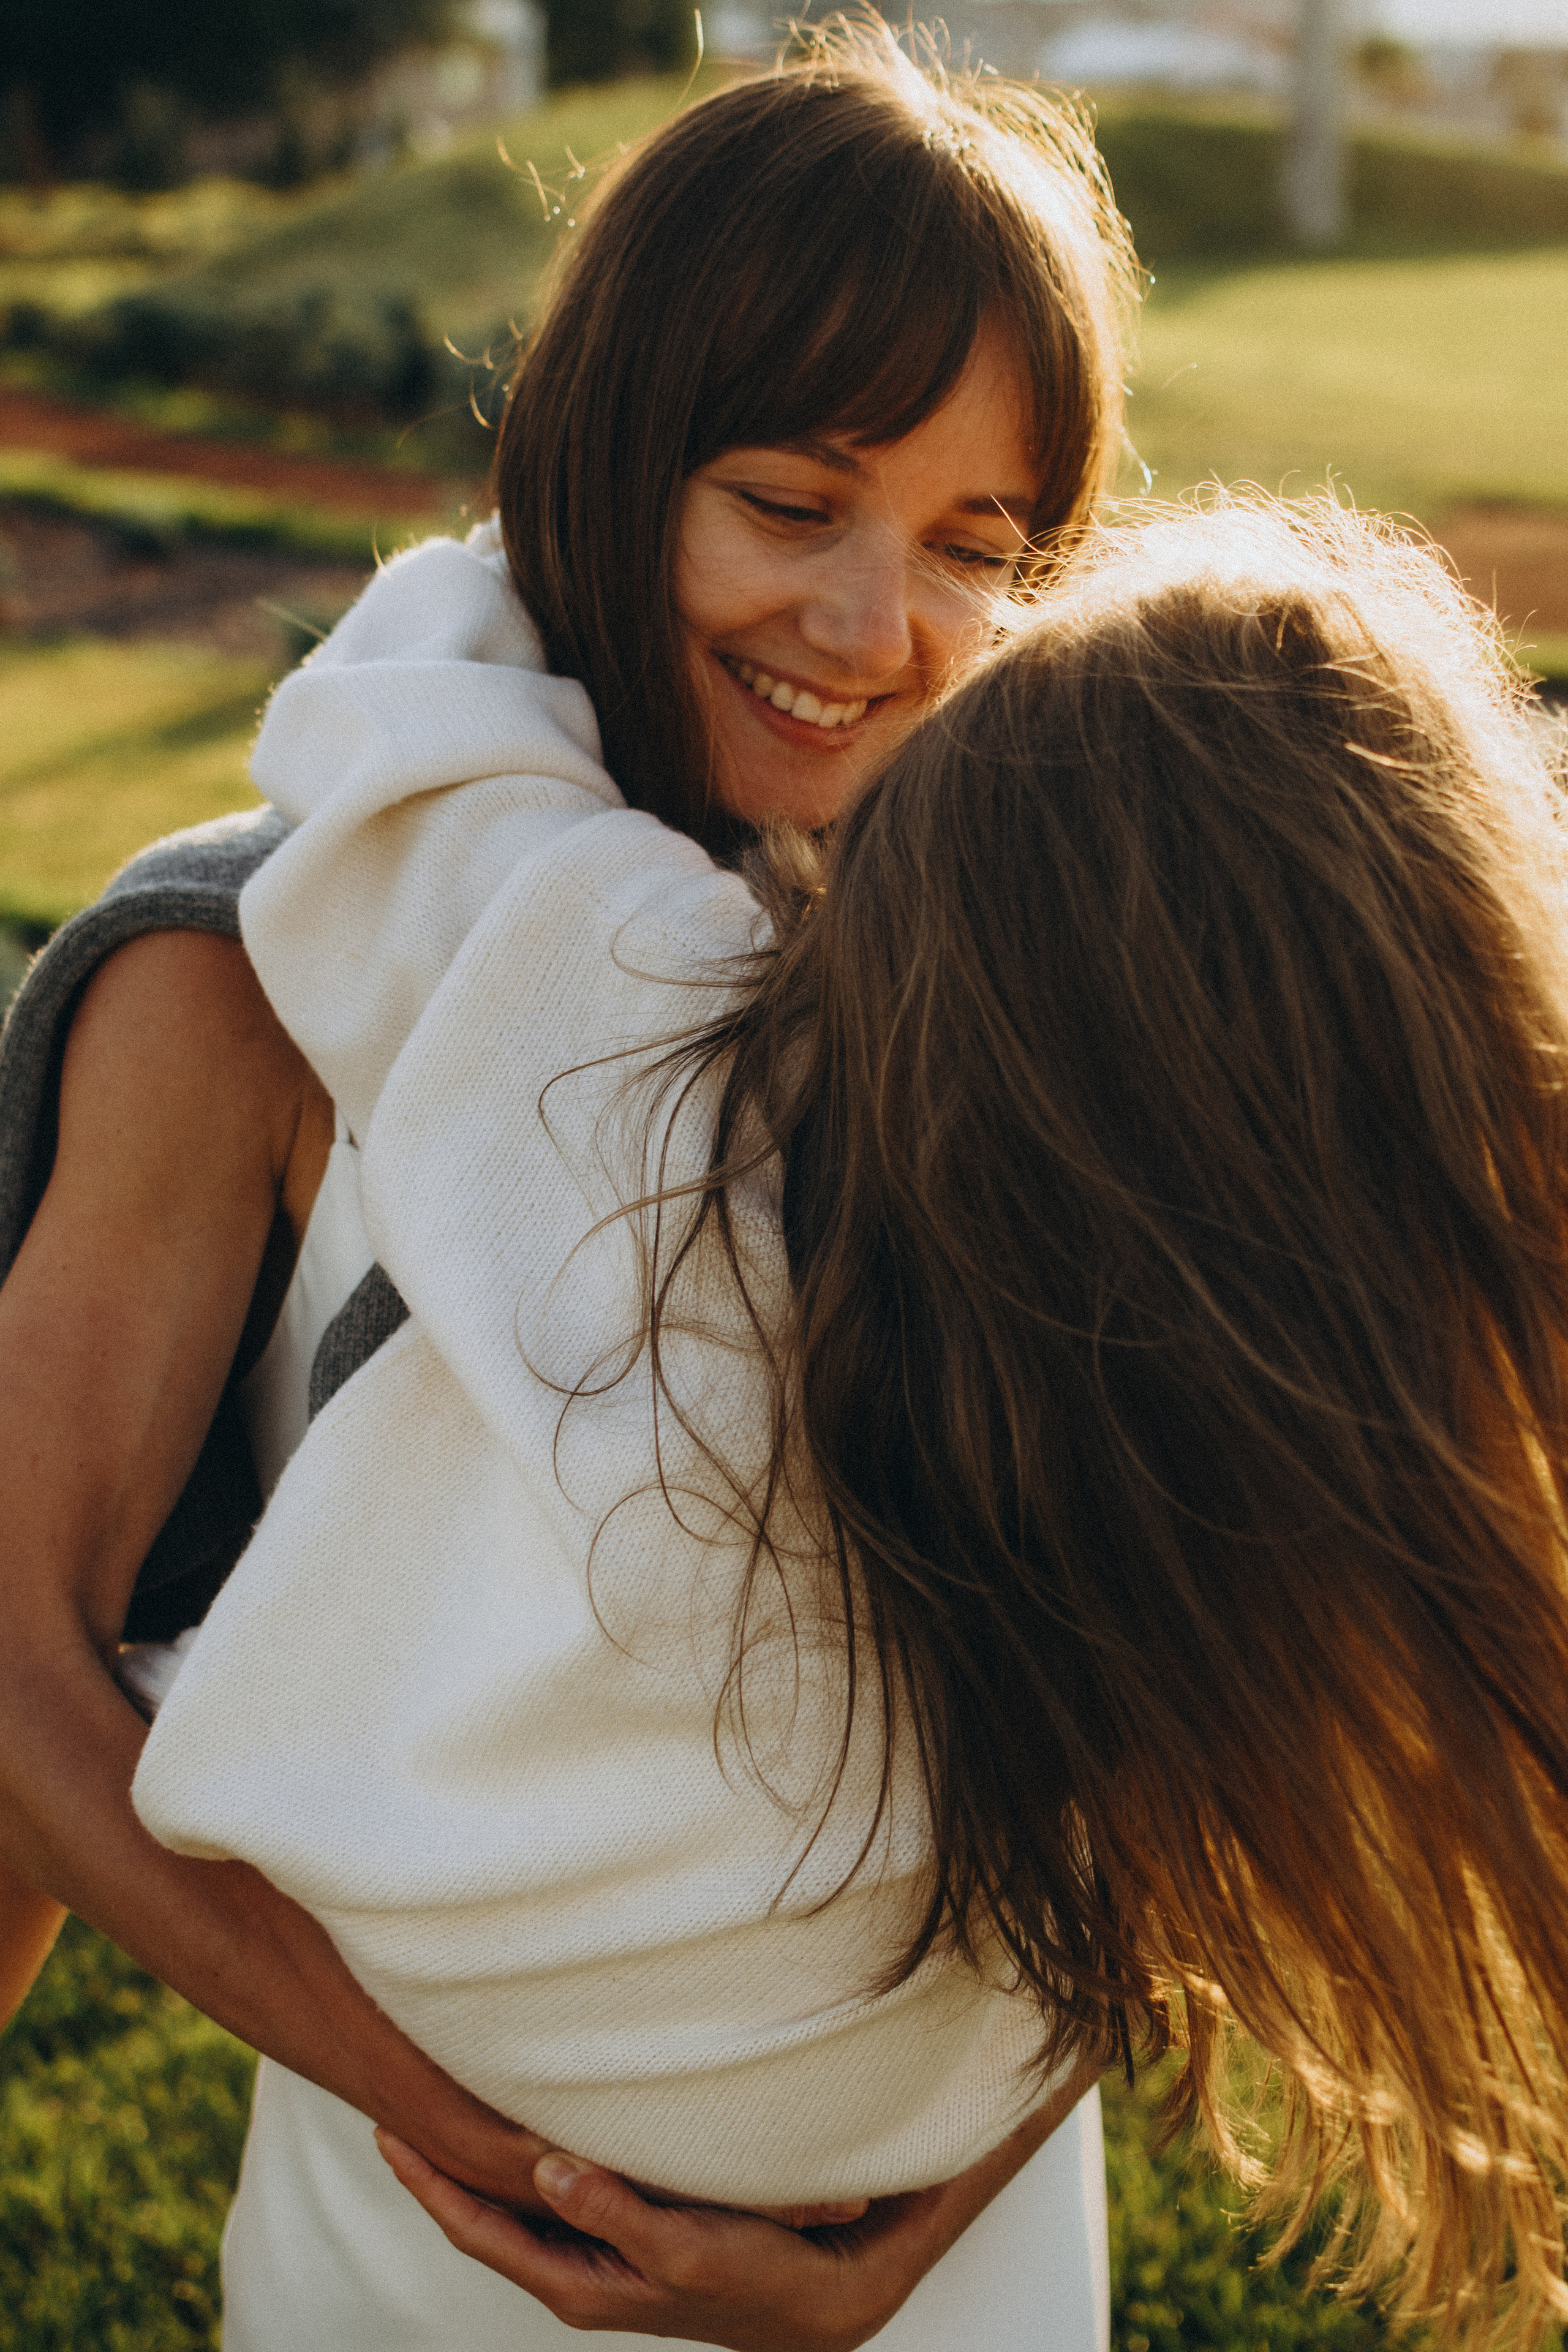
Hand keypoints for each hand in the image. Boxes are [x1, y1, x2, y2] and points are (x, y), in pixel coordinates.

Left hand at [374, 2058, 1099, 2349]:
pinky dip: (481, 2209)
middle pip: (574, 2265)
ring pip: (537, 2262)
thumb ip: (977, 2133)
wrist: (833, 2313)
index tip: (560, 2161)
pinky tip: (433, 2154)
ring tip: (396, 2130)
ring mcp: (643, 2296)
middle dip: (497, 2209)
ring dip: (465, 2208)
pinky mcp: (612, 2277)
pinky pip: (534, 2248)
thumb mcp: (920, 2189)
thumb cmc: (877, 2232)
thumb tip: (1073, 2057)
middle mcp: (688, 2298)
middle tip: (422, 2137)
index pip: (677, 2252)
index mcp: (761, 2281)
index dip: (619, 2210)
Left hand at [377, 2136, 933, 2349]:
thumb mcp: (682, 2249)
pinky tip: (521, 2125)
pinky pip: (549, 2194)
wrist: (812, 2298)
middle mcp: (574, 2270)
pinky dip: (519, 2160)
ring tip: (441, 2104)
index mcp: (574, 2282)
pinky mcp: (623, 2231)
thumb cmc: (752, 2276)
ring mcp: (597, 2252)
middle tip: (395, 2099)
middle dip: (436, 2164)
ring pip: (512, 2205)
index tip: (385, 2128)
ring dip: (474, 2161)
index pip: (473, 2227)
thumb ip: (613, 2212)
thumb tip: (545, 2170)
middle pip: (480, 2215)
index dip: (428, 2180)